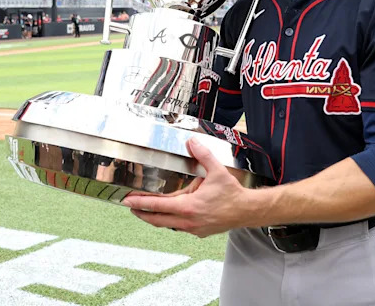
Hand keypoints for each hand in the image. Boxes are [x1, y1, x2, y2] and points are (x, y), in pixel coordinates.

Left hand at [121, 138, 249, 237]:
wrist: (246, 211)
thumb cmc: (232, 194)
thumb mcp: (216, 170)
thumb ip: (202, 155)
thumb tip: (191, 142)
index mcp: (189, 206)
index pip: (158, 205)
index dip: (141, 203)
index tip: (128, 201)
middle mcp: (188, 221)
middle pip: (157, 219)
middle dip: (142, 213)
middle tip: (130, 206)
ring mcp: (193, 229)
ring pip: (167, 225)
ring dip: (155, 217)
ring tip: (145, 209)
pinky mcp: (198, 232)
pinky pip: (178, 227)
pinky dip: (169, 220)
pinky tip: (168, 213)